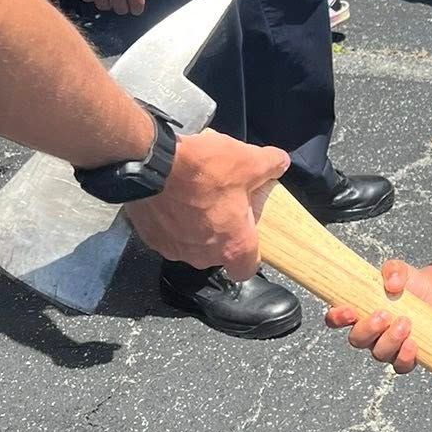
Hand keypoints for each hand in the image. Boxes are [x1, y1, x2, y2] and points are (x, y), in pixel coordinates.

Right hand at [126, 129, 287, 279]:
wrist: (153, 164)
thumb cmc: (204, 169)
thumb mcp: (249, 161)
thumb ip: (270, 165)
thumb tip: (279, 163)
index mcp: (232, 245)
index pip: (245, 270)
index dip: (248, 255)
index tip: (247, 237)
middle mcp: (203, 256)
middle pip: (217, 253)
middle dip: (220, 232)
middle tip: (221, 204)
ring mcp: (174, 249)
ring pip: (190, 244)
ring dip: (194, 226)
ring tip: (195, 197)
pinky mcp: (151, 238)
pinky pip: (167, 233)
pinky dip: (170, 220)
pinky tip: (172, 197)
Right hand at [325, 260, 431, 371]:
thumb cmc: (411, 283)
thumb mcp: (401, 270)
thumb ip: (393, 270)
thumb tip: (392, 284)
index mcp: (358, 311)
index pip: (335, 319)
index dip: (337, 318)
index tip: (350, 311)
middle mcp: (369, 332)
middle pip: (357, 340)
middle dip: (368, 329)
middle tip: (384, 315)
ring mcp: (387, 346)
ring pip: (379, 353)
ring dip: (390, 340)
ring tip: (405, 322)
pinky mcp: (406, 356)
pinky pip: (400, 366)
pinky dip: (404, 357)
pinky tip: (412, 344)